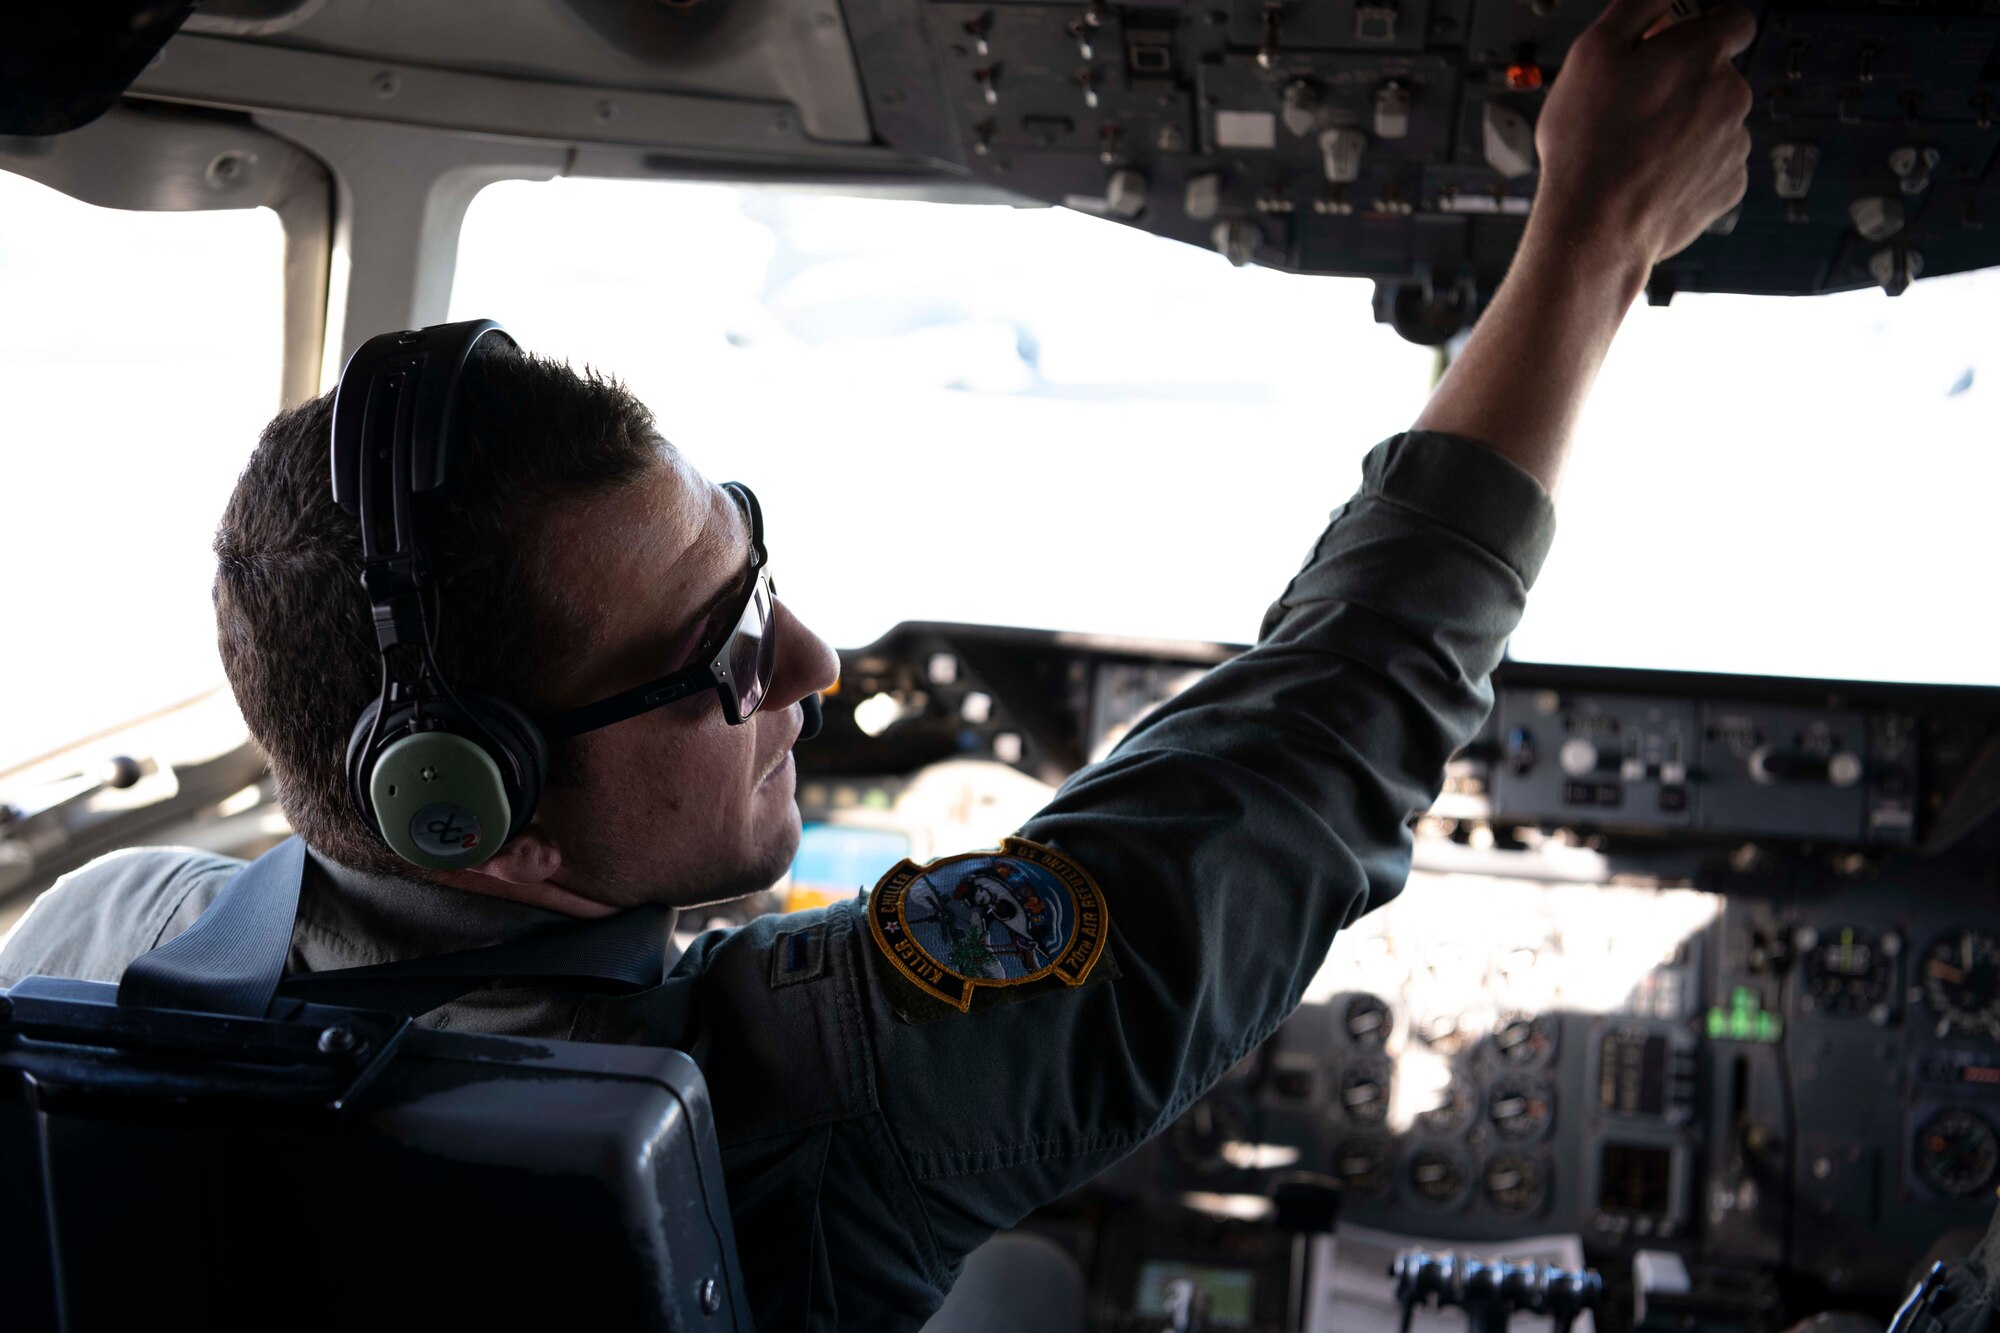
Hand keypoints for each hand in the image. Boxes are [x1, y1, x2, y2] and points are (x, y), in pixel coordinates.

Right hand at [1531, 0, 1756, 269]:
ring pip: (1716, 119)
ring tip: (1638, 146)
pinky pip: (1715, 162)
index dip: (1700, 26)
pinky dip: (1690, 164)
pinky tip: (1653, 173)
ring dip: (1686, 125)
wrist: (1595, 229)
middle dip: (1683, 81)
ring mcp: (1734, 143)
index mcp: (1703, 53)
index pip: (1732, 17)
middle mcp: (1731, 93)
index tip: (1673, 44)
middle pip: (1718, 73)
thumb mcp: (1592, 52)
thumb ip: (1637, 5)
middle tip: (1634, 103)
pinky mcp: (1729, 185)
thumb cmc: (1588, 147)